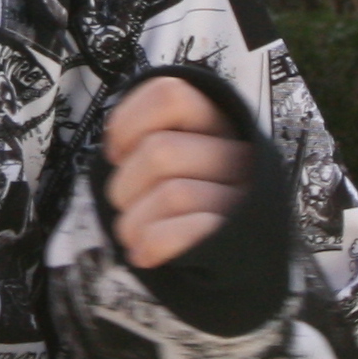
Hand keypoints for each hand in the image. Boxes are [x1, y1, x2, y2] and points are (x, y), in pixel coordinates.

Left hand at [101, 75, 254, 270]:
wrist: (236, 262)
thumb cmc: (191, 203)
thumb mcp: (181, 157)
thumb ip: (153, 137)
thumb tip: (116, 145)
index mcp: (219, 122)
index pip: (170, 96)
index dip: (129, 122)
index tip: (116, 151)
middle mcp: (238, 155)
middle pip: (160, 151)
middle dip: (124, 183)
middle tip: (126, 203)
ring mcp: (240, 199)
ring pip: (171, 195)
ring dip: (133, 221)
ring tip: (134, 233)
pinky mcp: (234, 241)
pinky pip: (182, 233)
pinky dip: (151, 243)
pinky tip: (144, 252)